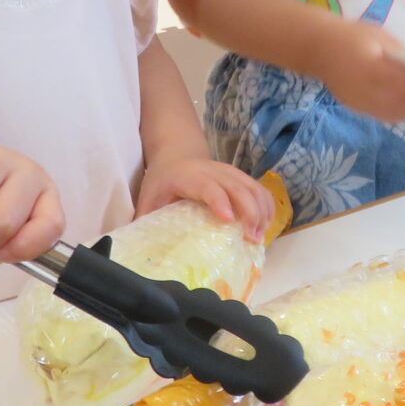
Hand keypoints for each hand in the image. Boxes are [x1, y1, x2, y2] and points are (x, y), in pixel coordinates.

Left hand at [136, 156, 275, 241]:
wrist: (176, 155)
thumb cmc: (162, 181)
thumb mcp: (149, 197)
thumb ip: (144, 219)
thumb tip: (138, 249)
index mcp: (189, 177)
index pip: (209, 187)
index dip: (220, 201)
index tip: (228, 220)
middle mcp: (213, 172)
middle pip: (237, 188)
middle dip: (249, 212)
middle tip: (251, 238)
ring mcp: (230, 172)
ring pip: (253, 187)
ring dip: (261, 211)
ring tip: (259, 237)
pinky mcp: (240, 177)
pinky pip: (259, 189)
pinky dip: (266, 206)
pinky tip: (265, 225)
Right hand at [320, 23, 404, 123]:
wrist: (317, 48)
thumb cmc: (350, 36)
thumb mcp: (377, 36)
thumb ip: (397, 52)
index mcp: (368, 66)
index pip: (400, 80)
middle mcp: (362, 88)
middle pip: (397, 99)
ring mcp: (357, 101)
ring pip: (390, 112)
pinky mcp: (354, 107)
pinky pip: (380, 115)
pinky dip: (398, 114)